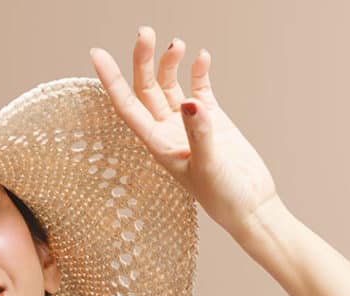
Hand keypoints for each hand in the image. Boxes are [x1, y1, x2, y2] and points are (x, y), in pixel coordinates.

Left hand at [89, 26, 279, 236]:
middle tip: (146, 32)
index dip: (110, 81)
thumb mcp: (209, 166)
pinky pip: (200, 88)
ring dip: (169, 63)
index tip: (97, 54)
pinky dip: (198, 72)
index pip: (127, 107)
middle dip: (142, 61)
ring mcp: (189, 125)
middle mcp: (168, 132)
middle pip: (146, 89)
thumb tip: (190, 101)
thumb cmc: (225, 198)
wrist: (252, 208)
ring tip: (177, 44)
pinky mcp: (212, 121)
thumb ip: (200, 132)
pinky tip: (202, 57)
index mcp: (157, 145)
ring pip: (169, 86)